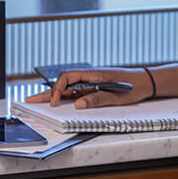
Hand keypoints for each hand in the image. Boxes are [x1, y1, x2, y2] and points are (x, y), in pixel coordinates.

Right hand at [25, 67, 153, 108]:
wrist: (146, 82)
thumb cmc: (133, 86)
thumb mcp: (116, 95)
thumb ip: (97, 99)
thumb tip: (77, 104)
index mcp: (93, 74)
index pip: (67, 78)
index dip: (57, 89)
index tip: (53, 102)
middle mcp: (90, 77)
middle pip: (63, 83)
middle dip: (47, 92)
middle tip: (30, 99)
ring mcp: (91, 83)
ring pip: (68, 88)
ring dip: (54, 95)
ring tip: (38, 102)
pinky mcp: (94, 88)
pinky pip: (76, 92)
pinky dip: (65, 97)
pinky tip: (57, 102)